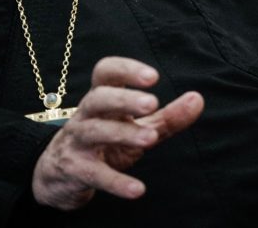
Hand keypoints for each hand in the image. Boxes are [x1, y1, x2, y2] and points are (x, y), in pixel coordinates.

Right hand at [31, 56, 203, 209]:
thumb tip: (198, 98)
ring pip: (94, 131)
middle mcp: (86, 115)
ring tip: (151, 139)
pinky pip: (94, 173)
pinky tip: (137, 189)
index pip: (106, 73)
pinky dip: (115, 181)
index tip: (153, 76)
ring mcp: (78, 142)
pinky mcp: (75, 169)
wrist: (59, 174)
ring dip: (122, 133)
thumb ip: (167, 116)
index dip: (126, 69)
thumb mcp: (137, 127)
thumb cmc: (104, 143)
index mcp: (102, 99)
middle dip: (124, 98)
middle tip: (152, 103)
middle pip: (97, 98)